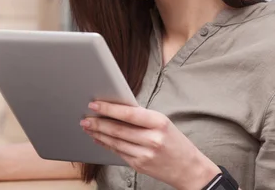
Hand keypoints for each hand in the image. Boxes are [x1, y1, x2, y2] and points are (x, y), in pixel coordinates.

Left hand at [81, 102, 220, 189]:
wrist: (189, 169)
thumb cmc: (175, 142)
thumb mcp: (163, 123)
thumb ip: (141, 117)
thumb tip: (115, 108)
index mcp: (159, 123)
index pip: (129, 114)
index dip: (109, 109)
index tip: (94, 104)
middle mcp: (152, 139)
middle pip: (118, 129)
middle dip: (98, 123)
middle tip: (85, 118)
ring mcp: (145, 154)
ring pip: (115, 142)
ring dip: (98, 134)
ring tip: (88, 127)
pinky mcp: (139, 165)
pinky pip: (118, 152)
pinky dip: (106, 144)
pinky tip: (99, 139)